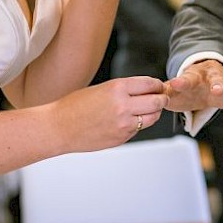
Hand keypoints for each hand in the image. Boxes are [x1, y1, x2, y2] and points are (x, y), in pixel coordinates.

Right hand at [51, 76, 169, 152]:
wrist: (59, 127)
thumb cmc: (75, 106)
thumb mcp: (102, 89)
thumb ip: (125, 90)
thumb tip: (147, 90)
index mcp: (117, 88)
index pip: (150, 84)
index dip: (158, 85)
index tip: (160, 86)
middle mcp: (123, 105)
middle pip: (157, 101)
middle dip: (162, 98)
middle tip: (162, 97)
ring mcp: (124, 124)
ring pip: (153, 117)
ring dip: (154, 112)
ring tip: (149, 109)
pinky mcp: (122, 138)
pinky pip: (139, 129)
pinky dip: (139, 124)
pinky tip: (129, 120)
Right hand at [164, 60, 222, 112]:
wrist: (208, 84)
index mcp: (219, 75)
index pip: (221, 78)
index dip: (220, 84)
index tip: (219, 91)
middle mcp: (201, 75)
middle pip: (198, 77)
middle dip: (195, 80)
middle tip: (195, 86)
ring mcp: (187, 82)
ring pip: (181, 81)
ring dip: (178, 83)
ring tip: (172, 86)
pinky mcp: (174, 91)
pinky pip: (167, 91)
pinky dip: (163, 94)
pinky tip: (158, 97)